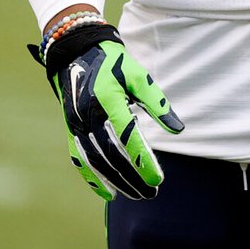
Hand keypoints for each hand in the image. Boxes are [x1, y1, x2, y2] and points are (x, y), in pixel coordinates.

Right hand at [30, 23, 183, 199]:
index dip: (142, 161)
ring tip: (135, 195)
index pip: (127, 138)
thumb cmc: (115, 63)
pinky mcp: (71, 130)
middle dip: (132, 177)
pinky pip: (79, 159)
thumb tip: (178, 129)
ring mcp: (76, 125)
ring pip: (95, 161)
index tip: (158, 179)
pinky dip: (92, 178)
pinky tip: (107, 193)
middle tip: (151, 193)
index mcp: (108, 102)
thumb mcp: (140, 77)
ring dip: (115, 182)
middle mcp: (88, 117)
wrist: (78, 53)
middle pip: (111, 156)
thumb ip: (158, 103)